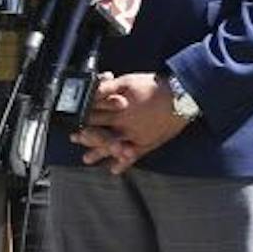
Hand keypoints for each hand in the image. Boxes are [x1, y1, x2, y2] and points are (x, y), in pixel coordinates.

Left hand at [75, 71, 190, 175]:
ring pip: (111, 147)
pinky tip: (114, 170)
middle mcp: (122, 125)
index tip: (72, 119)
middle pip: (98, 132)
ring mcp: (133, 137)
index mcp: (116, 109)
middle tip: (74, 138)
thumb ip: (107, 87)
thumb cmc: (153, 87)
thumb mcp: (127, 81)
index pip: (92, 114)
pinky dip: (122, 164)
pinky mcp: (145, 144)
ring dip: (98, 153)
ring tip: (87, 159)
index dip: (81, 117)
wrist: (180, 97)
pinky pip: (132, 157)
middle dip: (85, 136)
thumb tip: (92, 88)